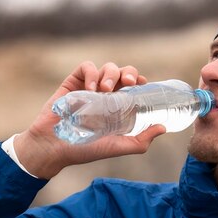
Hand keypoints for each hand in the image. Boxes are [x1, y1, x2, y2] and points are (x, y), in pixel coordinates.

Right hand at [12, 61, 167, 178]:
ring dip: (111, 74)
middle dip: (129, 72)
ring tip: (104, 89)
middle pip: (123, 72)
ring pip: (107, 67)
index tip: (143, 85)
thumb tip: (163, 128)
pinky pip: (86, 67)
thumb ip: (140, 140)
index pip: (134, 86)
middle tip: (128, 83)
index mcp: (118, 106)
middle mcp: (106, 94)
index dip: (140, 81)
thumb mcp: (117, 146)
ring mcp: (89, 87)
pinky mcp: (73, 82)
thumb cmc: (85, 150)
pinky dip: (91, 73)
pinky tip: (91, 88)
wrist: (53, 147)